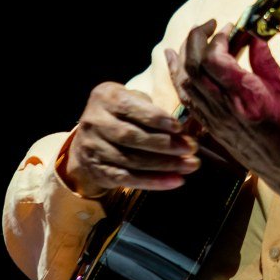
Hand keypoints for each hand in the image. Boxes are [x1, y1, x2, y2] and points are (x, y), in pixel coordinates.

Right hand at [61, 83, 199, 196]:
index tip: (179, 127)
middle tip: (191, 148)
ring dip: (164, 165)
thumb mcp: (132, 101)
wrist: (89, 140)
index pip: (130, 107)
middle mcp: (94, 121)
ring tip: (189, 165)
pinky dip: (153, 182)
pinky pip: (127, 179)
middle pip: (130, 136)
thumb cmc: (122, 115)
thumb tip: (184, 130)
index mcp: (105, 97)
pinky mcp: (98, 171)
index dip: (155, 118)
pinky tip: (174, 181)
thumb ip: (152, 110)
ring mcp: (93, 148)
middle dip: (164, 144)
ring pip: (131, 160)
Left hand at [165, 20, 279, 200]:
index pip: (214, 59)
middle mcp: (225, 108)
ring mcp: (215, 119)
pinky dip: (178, 76)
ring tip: (194, 37)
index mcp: (247, 96)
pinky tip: (175, 62)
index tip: (230, 27)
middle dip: (197, 39)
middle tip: (212, 25)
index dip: (217, 38)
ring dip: (184, 55)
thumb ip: (266, 61)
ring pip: (184, 82)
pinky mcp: (211, 128)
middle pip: (194, 67)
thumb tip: (252, 35)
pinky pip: (186, 99)